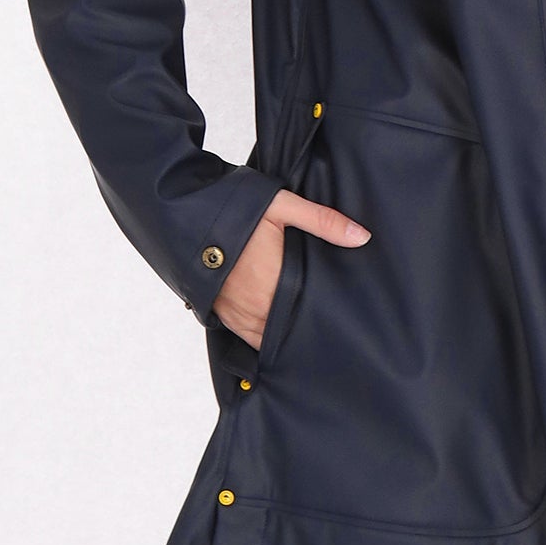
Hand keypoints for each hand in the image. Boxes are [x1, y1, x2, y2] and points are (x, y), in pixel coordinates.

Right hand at [212, 189, 370, 350]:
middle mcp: (254, 304)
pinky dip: (258, 337)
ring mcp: (234, 311)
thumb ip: (323, 222)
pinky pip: (244, 335)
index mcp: (274, 283)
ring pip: (264, 338)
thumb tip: (361, 237)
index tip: (336, 325)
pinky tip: (271, 336)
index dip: (321, 323)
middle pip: (286, 331)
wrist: (184, 211)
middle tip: (324, 334)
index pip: (305, 316)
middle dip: (302, 331)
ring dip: (280, 337)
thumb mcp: (282, 205)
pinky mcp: (218, 310)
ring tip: (300, 338)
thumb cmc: (233, 207)